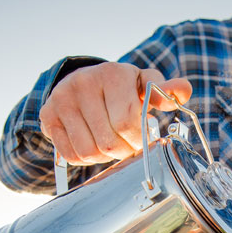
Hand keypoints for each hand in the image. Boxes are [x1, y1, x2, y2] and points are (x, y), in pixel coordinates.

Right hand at [39, 62, 192, 164]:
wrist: (84, 81)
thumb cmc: (121, 89)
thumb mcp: (144, 84)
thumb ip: (165, 91)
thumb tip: (183, 91)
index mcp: (112, 74)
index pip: (126, 121)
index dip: (137, 140)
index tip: (142, 140)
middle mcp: (83, 83)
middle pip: (108, 141)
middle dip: (124, 151)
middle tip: (128, 146)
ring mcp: (62, 99)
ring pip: (89, 152)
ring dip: (105, 157)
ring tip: (111, 144)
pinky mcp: (48, 116)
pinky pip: (71, 155)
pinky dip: (86, 159)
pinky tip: (93, 144)